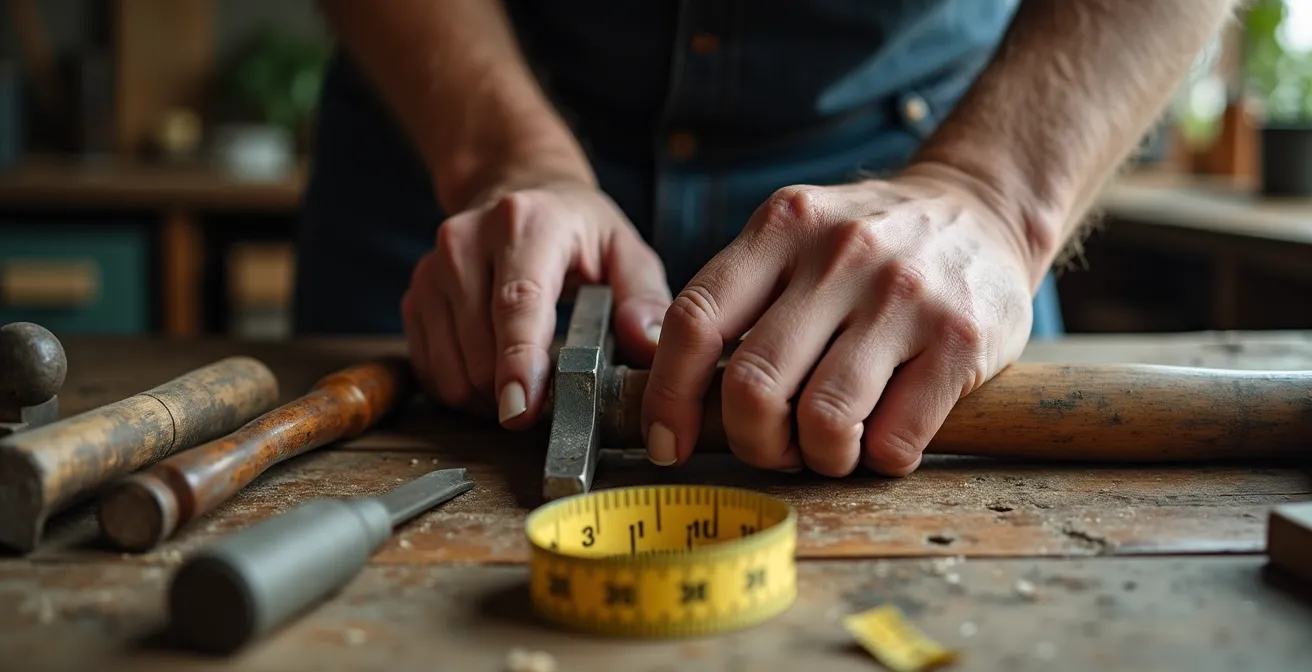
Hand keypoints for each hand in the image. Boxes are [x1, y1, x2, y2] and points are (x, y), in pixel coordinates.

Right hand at [403, 182, 670, 426]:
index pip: (516, 304)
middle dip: (514, 391)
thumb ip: (644, 297)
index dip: (517, 362)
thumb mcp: (625, 250)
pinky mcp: (414, 296)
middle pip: (479, 349)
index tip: (521, 410)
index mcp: (525, 224)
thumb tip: (648, 345)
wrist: (516, 190)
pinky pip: (429, 370)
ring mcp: (432, 270)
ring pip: (450, 368)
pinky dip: (462, 388)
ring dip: (487, 396)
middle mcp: (466, 242)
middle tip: (551, 396)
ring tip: (524, 382)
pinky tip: (493, 374)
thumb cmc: (577, 231)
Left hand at [640, 164, 1037, 475]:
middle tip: (774, 447)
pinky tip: (886, 435)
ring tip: (833, 446)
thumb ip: (737, 296)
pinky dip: (880, 460)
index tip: (668, 443)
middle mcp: (840, 254)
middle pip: (753, 385)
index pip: (695, 322)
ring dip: (819, 458)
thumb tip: (673, 393)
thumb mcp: (795, 237)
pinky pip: (896, 440)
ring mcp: (904, 296)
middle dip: (753, 442)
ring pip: (824, 422)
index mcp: (781, 227)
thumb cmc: (869, 246)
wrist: (983, 207)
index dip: (669, 397)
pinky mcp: (961, 339)